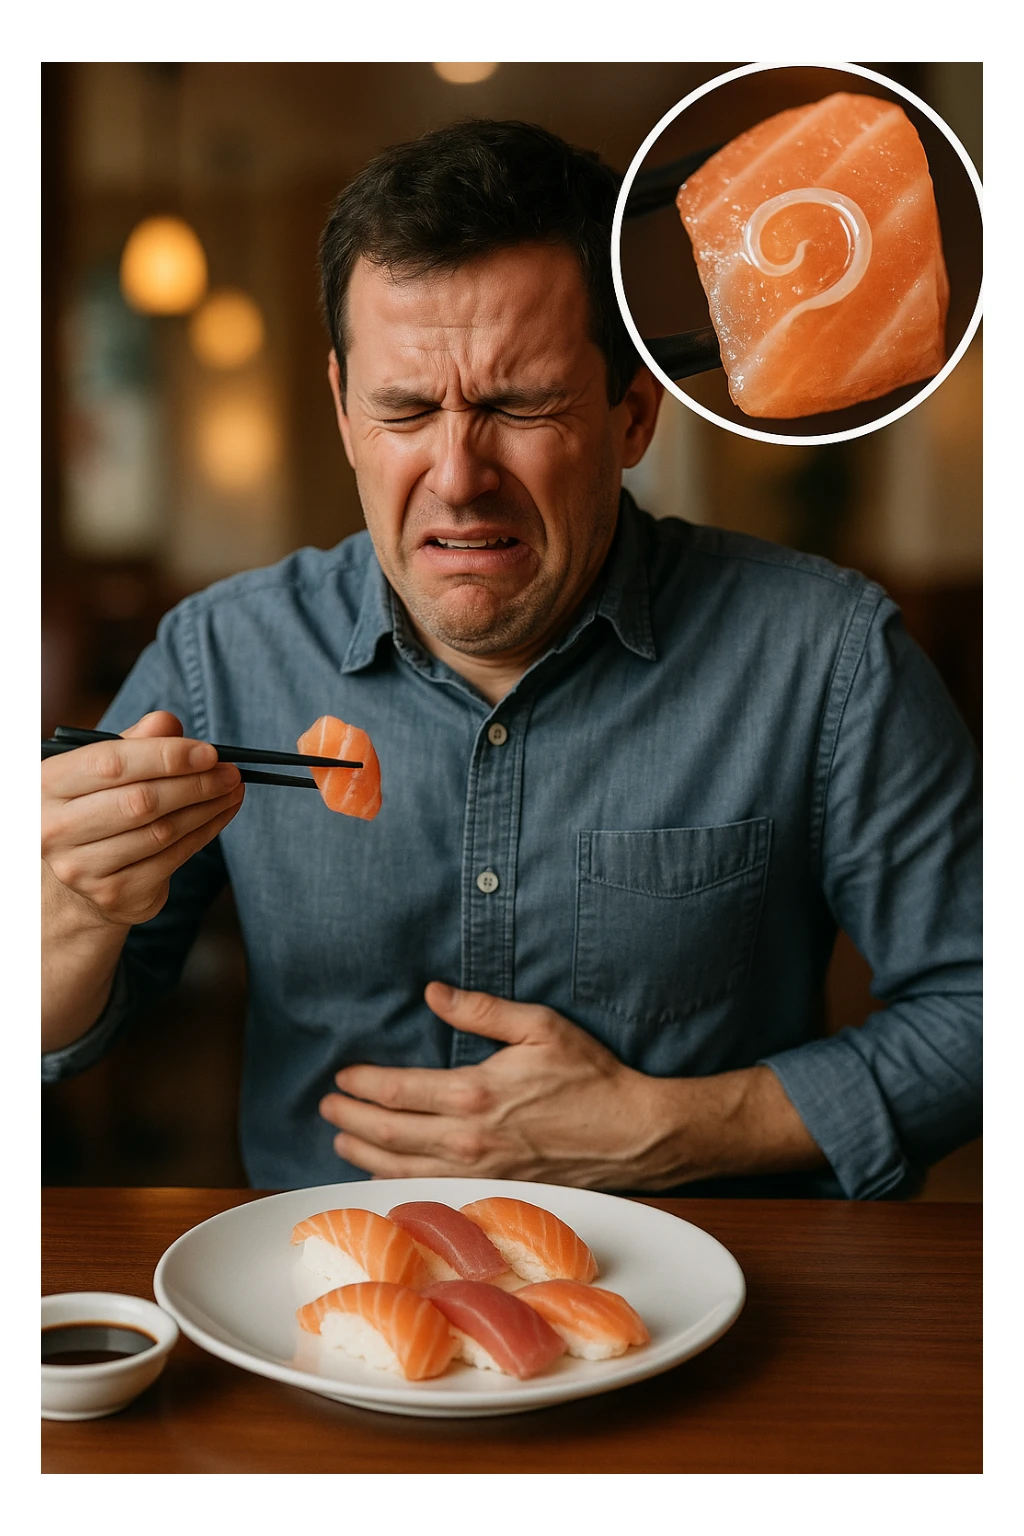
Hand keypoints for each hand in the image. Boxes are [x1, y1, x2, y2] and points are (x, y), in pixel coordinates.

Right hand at [42, 710, 244, 930]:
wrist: (75, 876)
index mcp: (45, 785)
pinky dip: (204, 832)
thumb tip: (167, 722)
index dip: (165, 756)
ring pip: (160, 832)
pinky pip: (171, 858)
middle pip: (140, 802)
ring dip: (206, 808)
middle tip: (230, 772)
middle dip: (194, 784)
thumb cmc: (93, 806)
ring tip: (232, 789)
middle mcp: (54, 829)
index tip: (208, 752)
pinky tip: (220, 814)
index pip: (110, 764)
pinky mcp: (113, 894)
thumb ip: (133, 742)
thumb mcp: (101, 768)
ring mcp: (81, 868)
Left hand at [318, 983, 689, 1189]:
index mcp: (475, 1093)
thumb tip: (434, 993)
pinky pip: (432, 1190)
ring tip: (341, 1140)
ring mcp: (479, 1172)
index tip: (343, 1076)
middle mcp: (469, 1139)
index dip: (363, 1084)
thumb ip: (481, 1010)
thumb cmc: (591, 1076)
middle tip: (327, 1107)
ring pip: (403, 1169)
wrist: (632, 1134)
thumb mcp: (539, 1026)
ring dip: (365, 1155)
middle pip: (389, 1134)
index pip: (398, 1091)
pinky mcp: (493, 1191)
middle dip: (351, 1119)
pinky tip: (385, 1174)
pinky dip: (398, 1183)